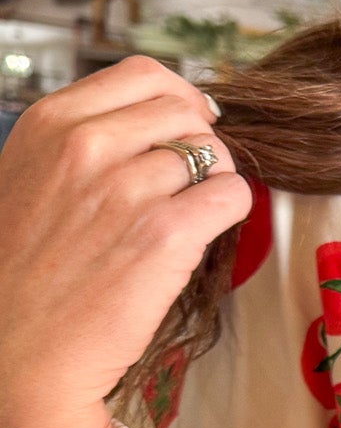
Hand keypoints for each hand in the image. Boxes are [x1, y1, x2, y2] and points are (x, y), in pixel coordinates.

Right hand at [0, 57, 249, 427]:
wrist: (15, 352)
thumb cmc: (22, 273)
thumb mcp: (30, 178)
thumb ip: (83, 140)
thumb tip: (160, 117)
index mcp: (51, 123)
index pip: (144, 76)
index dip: (179, 99)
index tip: (187, 123)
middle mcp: (88, 146)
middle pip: (187, 114)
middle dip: (199, 145)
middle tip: (188, 184)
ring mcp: (128, 189)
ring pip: (215, 156)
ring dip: (212, 185)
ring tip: (182, 219)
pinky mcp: (166, 235)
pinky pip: (232, 195)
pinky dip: (229, 212)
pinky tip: (199, 235)